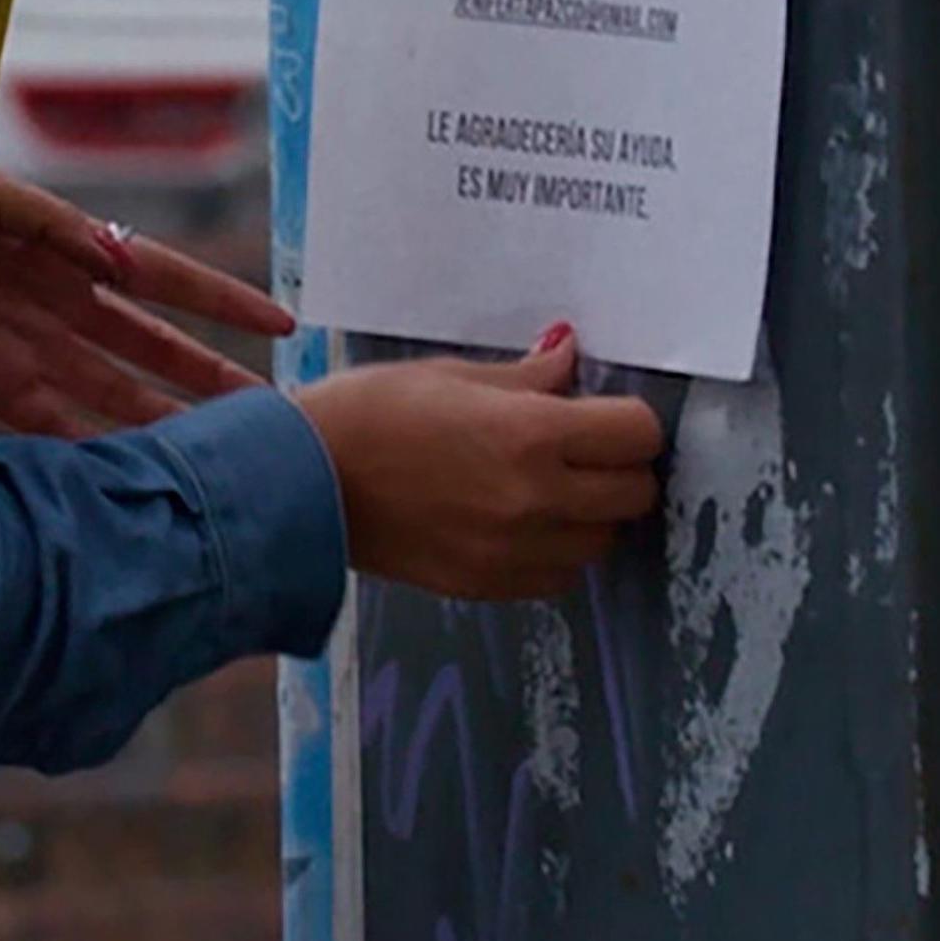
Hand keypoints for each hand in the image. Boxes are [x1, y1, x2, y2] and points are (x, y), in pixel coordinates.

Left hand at [0, 172, 290, 440]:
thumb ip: (55, 226)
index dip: (220, 301)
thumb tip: (115, 262)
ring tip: (208, 455)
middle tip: (263, 412)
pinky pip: (48, 421)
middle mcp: (57, 301)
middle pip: (148, 346)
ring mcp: (25, 343)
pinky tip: (123, 474)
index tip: (280, 323)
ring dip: (156, 420)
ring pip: (109, 390)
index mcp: (67, 247)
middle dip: (204, 377)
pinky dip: (85, 447)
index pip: (162, 276)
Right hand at [294, 326, 665, 599]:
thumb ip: (527, 376)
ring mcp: (515, 551)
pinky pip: (561, 576)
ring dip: (592, 514)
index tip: (607, 414)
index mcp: (531, 435)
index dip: (628, 420)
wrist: (301, 483)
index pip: (637, 434)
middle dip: (620, 467)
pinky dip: (557, 551)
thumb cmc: (369, 416)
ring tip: (550, 486)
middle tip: (586, 448)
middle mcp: (535, 499)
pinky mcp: (490, 586)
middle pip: (635, 494)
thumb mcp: (453, 375)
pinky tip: (522, 522)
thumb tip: (569, 354)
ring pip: (603, 542)